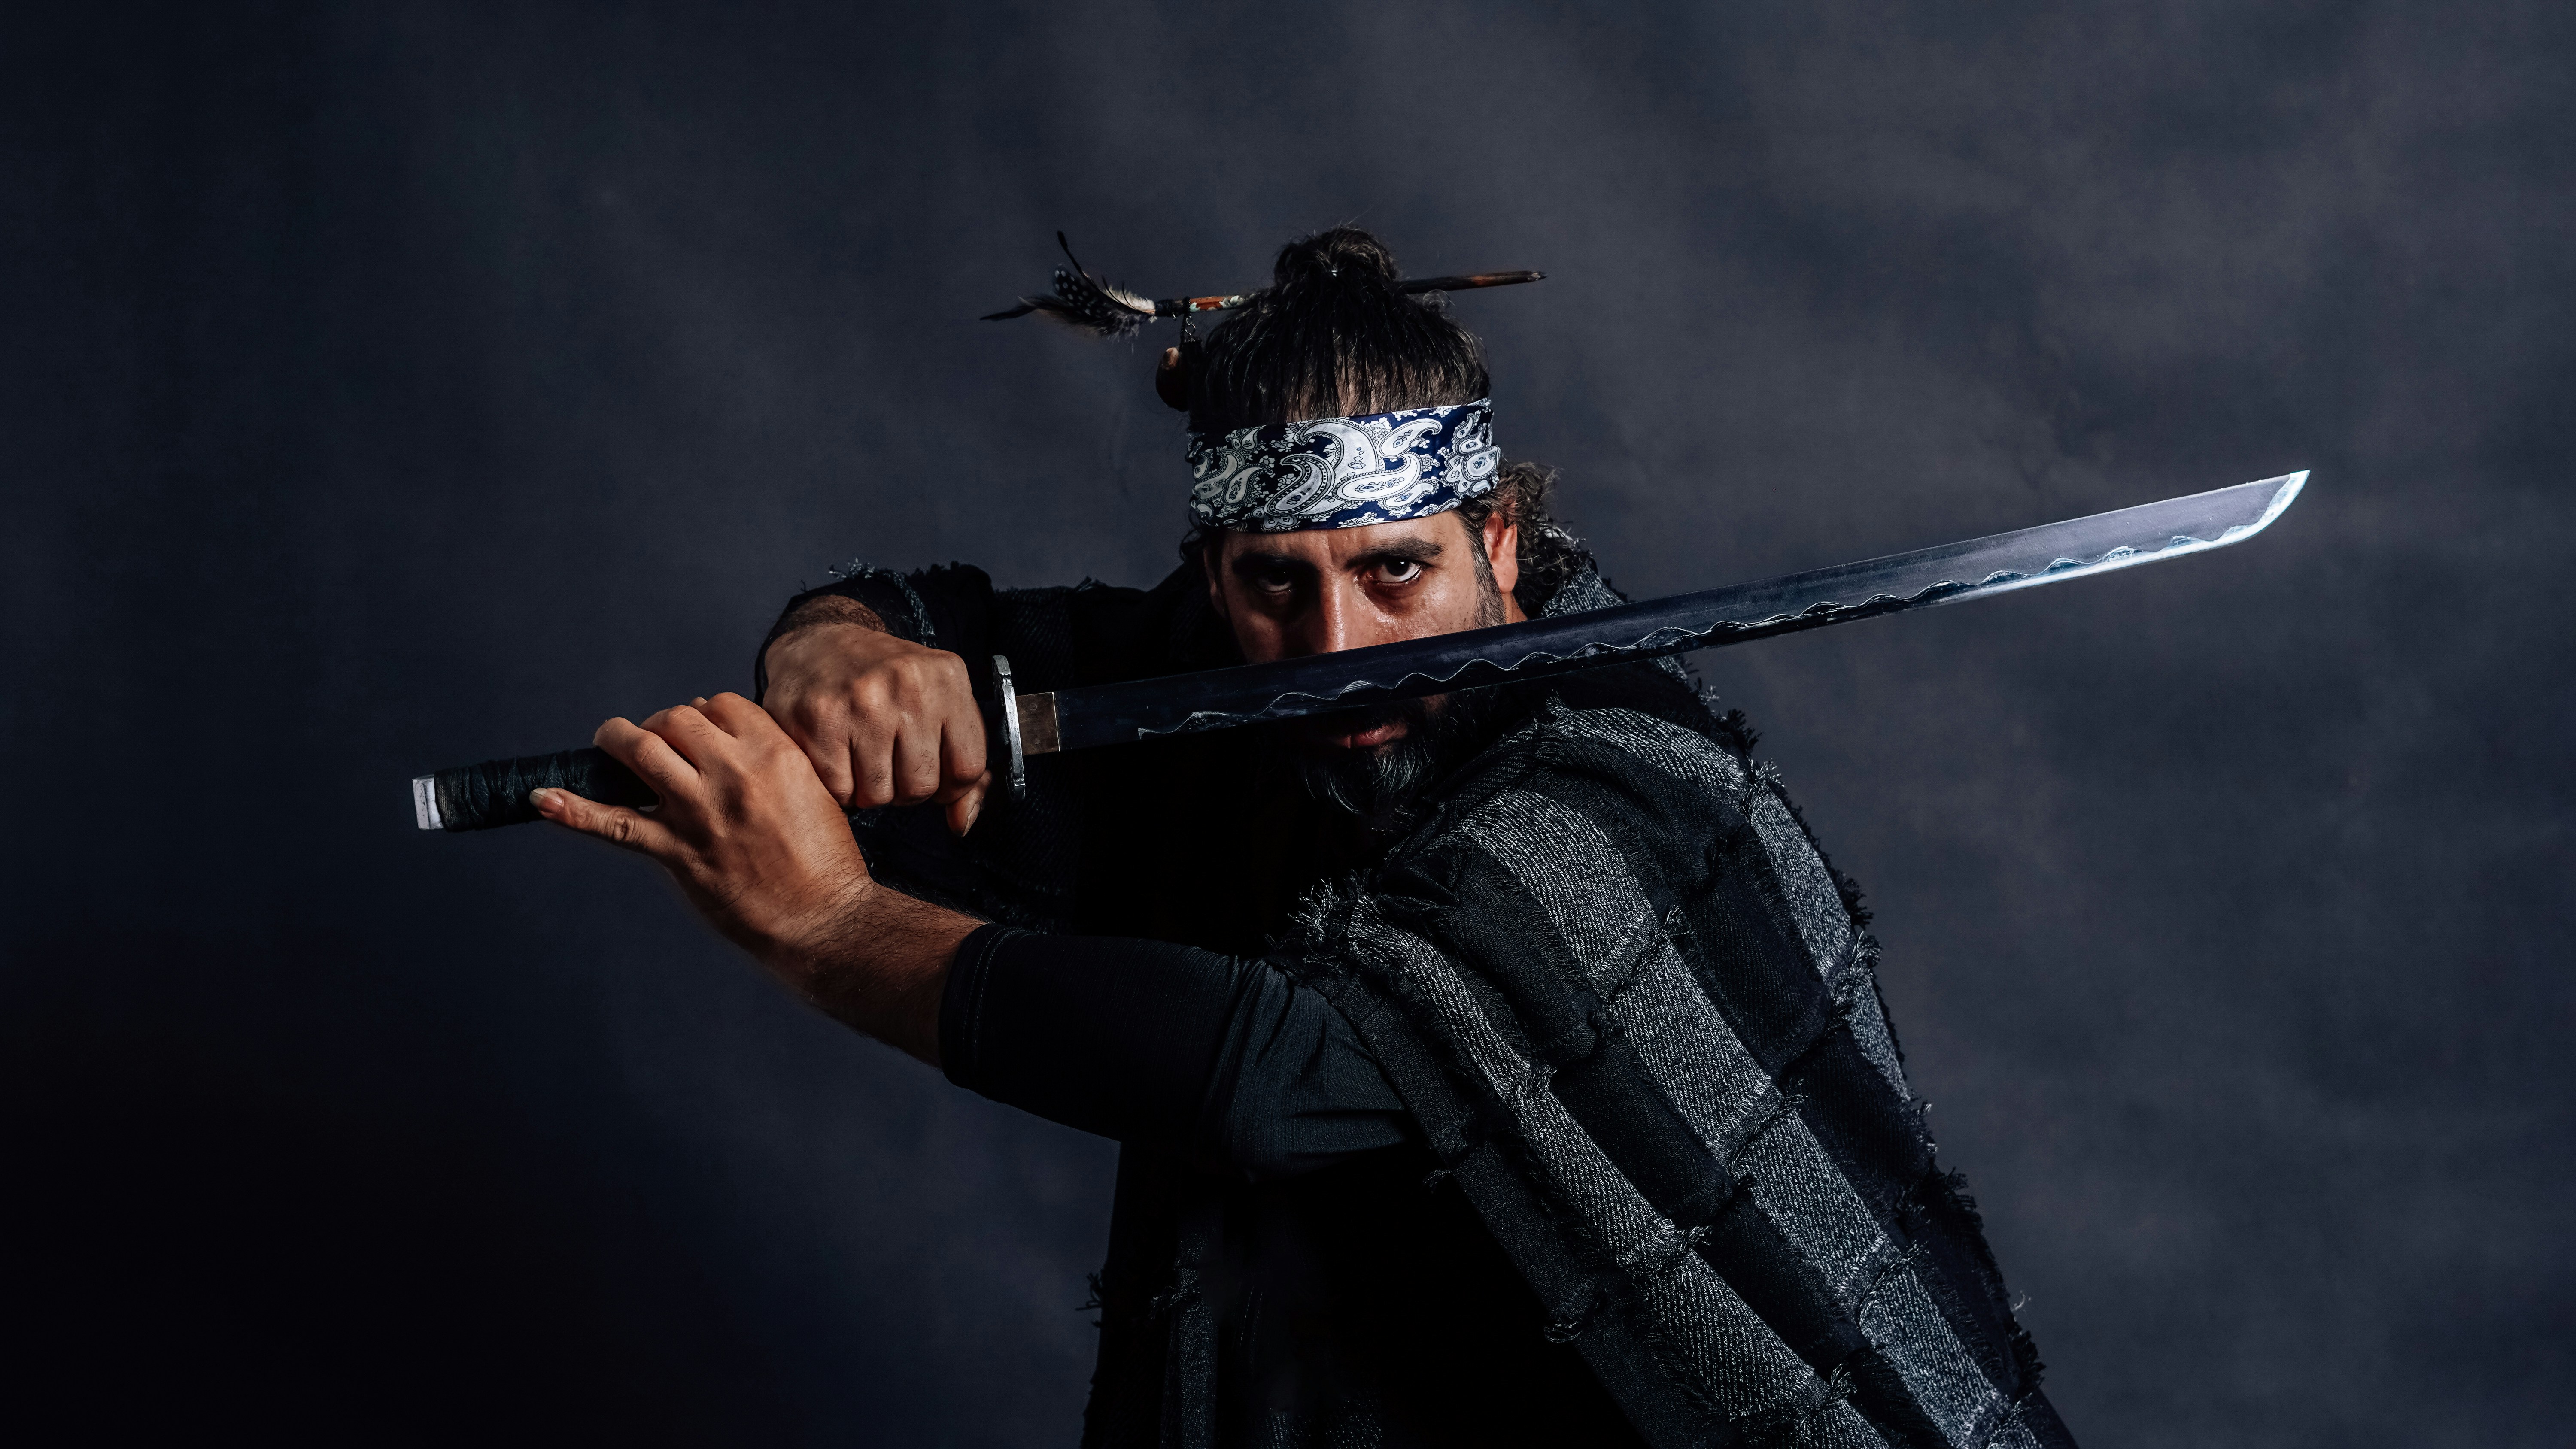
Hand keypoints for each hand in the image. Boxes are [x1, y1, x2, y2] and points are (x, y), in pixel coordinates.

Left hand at [534, 693, 975, 1062]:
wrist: (826, 921)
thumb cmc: (825, 859)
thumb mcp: (813, 788)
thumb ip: (771, 757)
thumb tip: (718, 729)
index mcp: (774, 754)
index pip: (718, 705)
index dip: (700, 714)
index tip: (695, 732)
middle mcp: (734, 776)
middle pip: (674, 719)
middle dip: (658, 724)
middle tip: (653, 742)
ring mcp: (701, 814)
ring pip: (640, 752)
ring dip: (615, 739)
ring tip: (607, 743)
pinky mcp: (678, 854)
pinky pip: (615, 825)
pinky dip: (573, 811)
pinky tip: (543, 799)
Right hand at [762, 620, 990, 834]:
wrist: (817, 644)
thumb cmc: (885, 681)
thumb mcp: (938, 703)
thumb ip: (961, 764)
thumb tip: (962, 825)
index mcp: (947, 678)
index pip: (968, 768)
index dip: (949, 787)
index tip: (932, 776)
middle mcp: (908, 685)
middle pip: (921, 786)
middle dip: (906, 790)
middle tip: (890, 764)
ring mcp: (861, 702)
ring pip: (879, 794)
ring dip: (870, 790)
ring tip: (863, 758)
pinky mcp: (819, 719)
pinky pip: (840, 790)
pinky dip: (839, 786)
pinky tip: (837, 757)